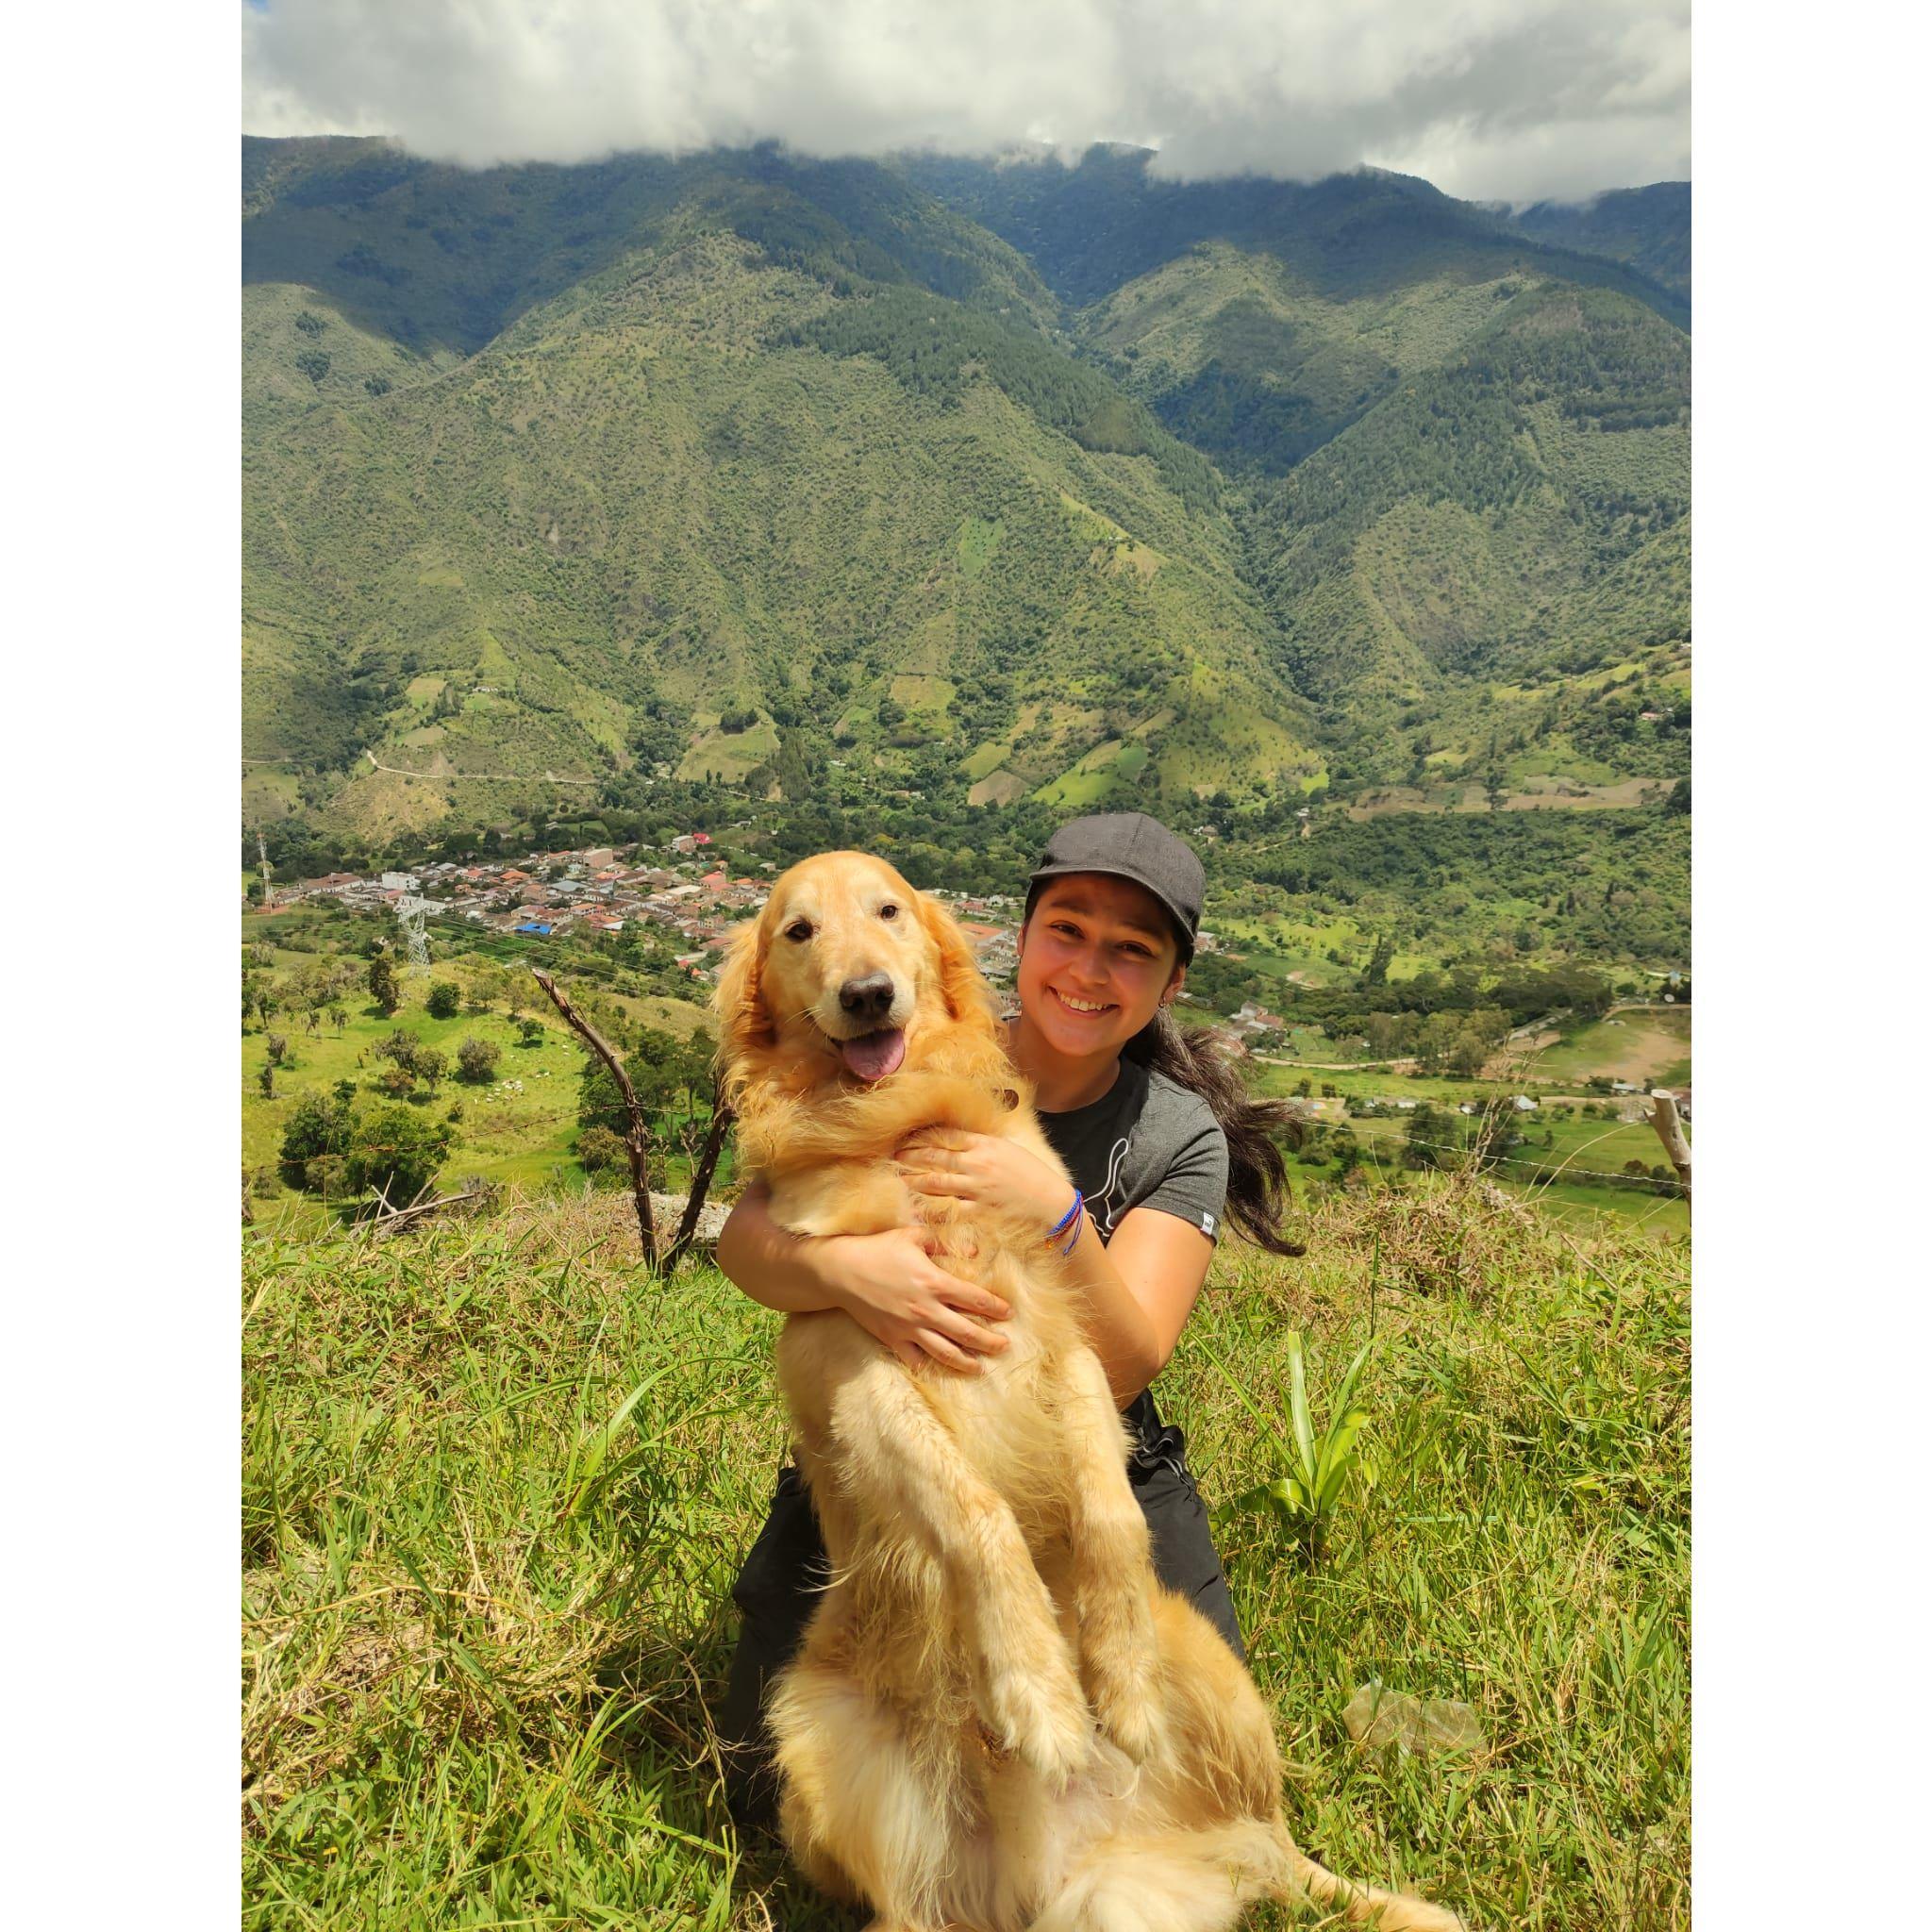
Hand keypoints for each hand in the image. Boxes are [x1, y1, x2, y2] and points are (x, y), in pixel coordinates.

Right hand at [814, 1224, 1011, 1373]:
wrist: (842, 1271)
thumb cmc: (879, 1249)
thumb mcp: (913, 1236)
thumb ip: (944, 1243)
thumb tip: (975, 1251)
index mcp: (934, 1282)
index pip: (975, 1299)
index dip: (995, 1307)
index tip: (1008, 1313)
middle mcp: (925, 1309)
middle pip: (966, 1332)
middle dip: (989, 1341)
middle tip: (1005, 1346)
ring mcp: (908, 1328)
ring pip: (945, 1352)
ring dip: (966, 1362)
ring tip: (981, 1367)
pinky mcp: (892, 1339)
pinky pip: (915, 1359)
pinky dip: (929, 1367)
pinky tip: (941, 1370)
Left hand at [896, 1129, 1073, 1231]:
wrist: (1051, 1201)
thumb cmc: (1034, 1174)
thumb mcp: (1011, 1148)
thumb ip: (987, 1143)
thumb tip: (967, 1136)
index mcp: (986, 1144)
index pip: (947, 1136)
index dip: (925, 1135)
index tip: (911, 1136)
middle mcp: (978, 1164)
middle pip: (936, 1157)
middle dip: (912, 1155)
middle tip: (895, 1155)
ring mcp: (977, 1188)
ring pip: (937, 1182)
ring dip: (915, 1180)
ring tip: (900, 1178)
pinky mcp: (979, 1210)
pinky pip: (949, 1209)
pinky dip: (932, 1208)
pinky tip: (918, 1208)